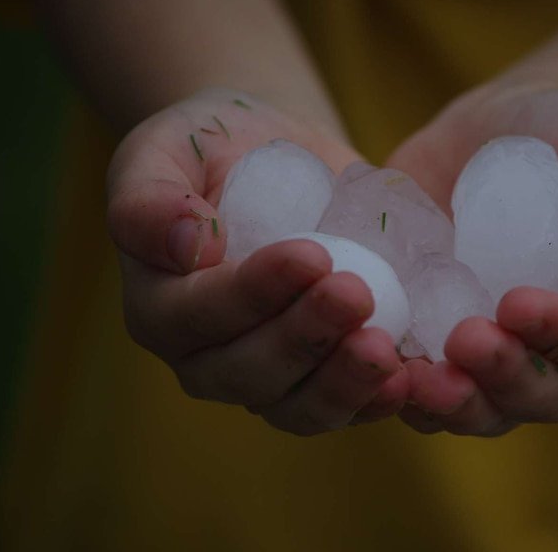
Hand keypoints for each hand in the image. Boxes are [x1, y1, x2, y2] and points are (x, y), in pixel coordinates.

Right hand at [108, 88, 408, 434]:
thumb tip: (185, 247)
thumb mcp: (165, 151)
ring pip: (298, 407)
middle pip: (250, 373)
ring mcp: (269, 376)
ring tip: (384, 349)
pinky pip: (345, 405)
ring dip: (342, 384)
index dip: (253, 293)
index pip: (200, 316)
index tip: (311, 255)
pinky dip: (376, 399)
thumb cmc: (209, 150)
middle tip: (356, 295)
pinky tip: (409, 376)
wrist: (273, 160)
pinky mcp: (322, 374)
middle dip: (305, 339)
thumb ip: (149, 199)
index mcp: (161, 309)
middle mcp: (209, 358)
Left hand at [387, 82, 557, 434]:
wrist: (508, 128)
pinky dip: (402, 385)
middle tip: (467, 340)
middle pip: (548, 397)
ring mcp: (499, 352)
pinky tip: (378, 363)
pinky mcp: (441, 338)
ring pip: (486, 408)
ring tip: (418, 378)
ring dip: (454, 403)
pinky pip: (426, 383)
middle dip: (507, 379)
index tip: (518, 303)